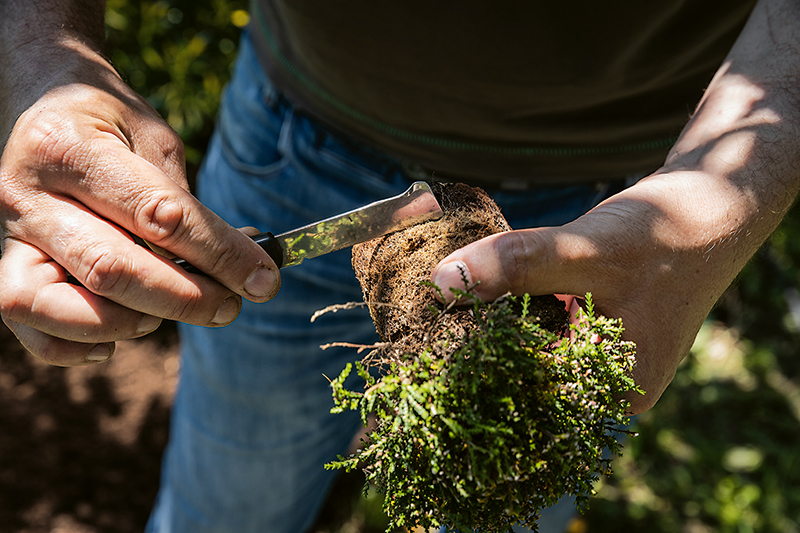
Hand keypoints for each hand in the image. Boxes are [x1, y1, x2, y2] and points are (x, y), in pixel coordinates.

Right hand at [0, 38, 279, 366]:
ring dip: (129, 322)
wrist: (39, 103)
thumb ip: (183, 202)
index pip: (156, 215)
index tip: (264, 278)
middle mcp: (25, 195)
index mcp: (68, 148)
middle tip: (231, 305)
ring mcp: (5, 238)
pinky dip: (78, 346)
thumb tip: (239, 267)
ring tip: (168, 311)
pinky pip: (31, 333)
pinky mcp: (1, 271)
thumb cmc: (106, 121)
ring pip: (57, 307)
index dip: (218, 253)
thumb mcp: (153, 138)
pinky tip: (118, 335)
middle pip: (110, 268)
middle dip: (185, 298)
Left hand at [430, 174, 731, 413]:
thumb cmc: (663, 234)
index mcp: (614, 388)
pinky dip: (511, 316)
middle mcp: (605, 387)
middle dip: (478, 354)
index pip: (527, 398)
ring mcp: (598, 363)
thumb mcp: (585, 250)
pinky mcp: (590, 336)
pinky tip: (480, 299)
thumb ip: (517, 264)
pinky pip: (539, 336)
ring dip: (491, 333)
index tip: (430, 346)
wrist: (710, 210)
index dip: (476, 372)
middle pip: (524, 384)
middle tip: (430, 328)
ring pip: (528, 359)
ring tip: (447, 313)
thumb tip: (443, 281)